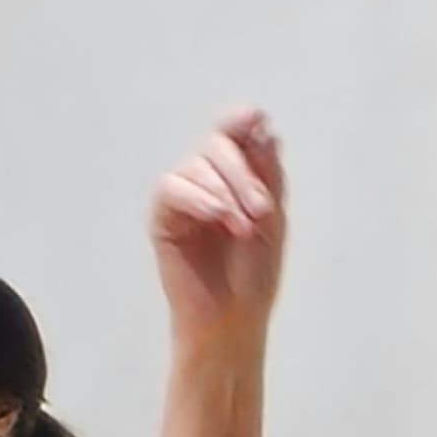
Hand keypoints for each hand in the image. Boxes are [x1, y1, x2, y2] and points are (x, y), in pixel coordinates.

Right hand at [150, 110, 286, 337]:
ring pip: (195, 164)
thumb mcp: (272, 219)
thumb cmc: (254, 276)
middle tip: (262, 208)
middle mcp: (208, 181)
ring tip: (243, 226)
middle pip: (216, 145)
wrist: (234, 319)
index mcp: (236, 177)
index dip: (240, 121)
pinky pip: (172, 188)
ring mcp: (184, 197)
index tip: (256, 118)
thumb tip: (263, 129)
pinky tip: (217, 215)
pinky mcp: (163, 217)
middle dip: (243, 171)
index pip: (233, 135)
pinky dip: (198, 197)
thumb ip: (268, 175)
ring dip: (226, 190)